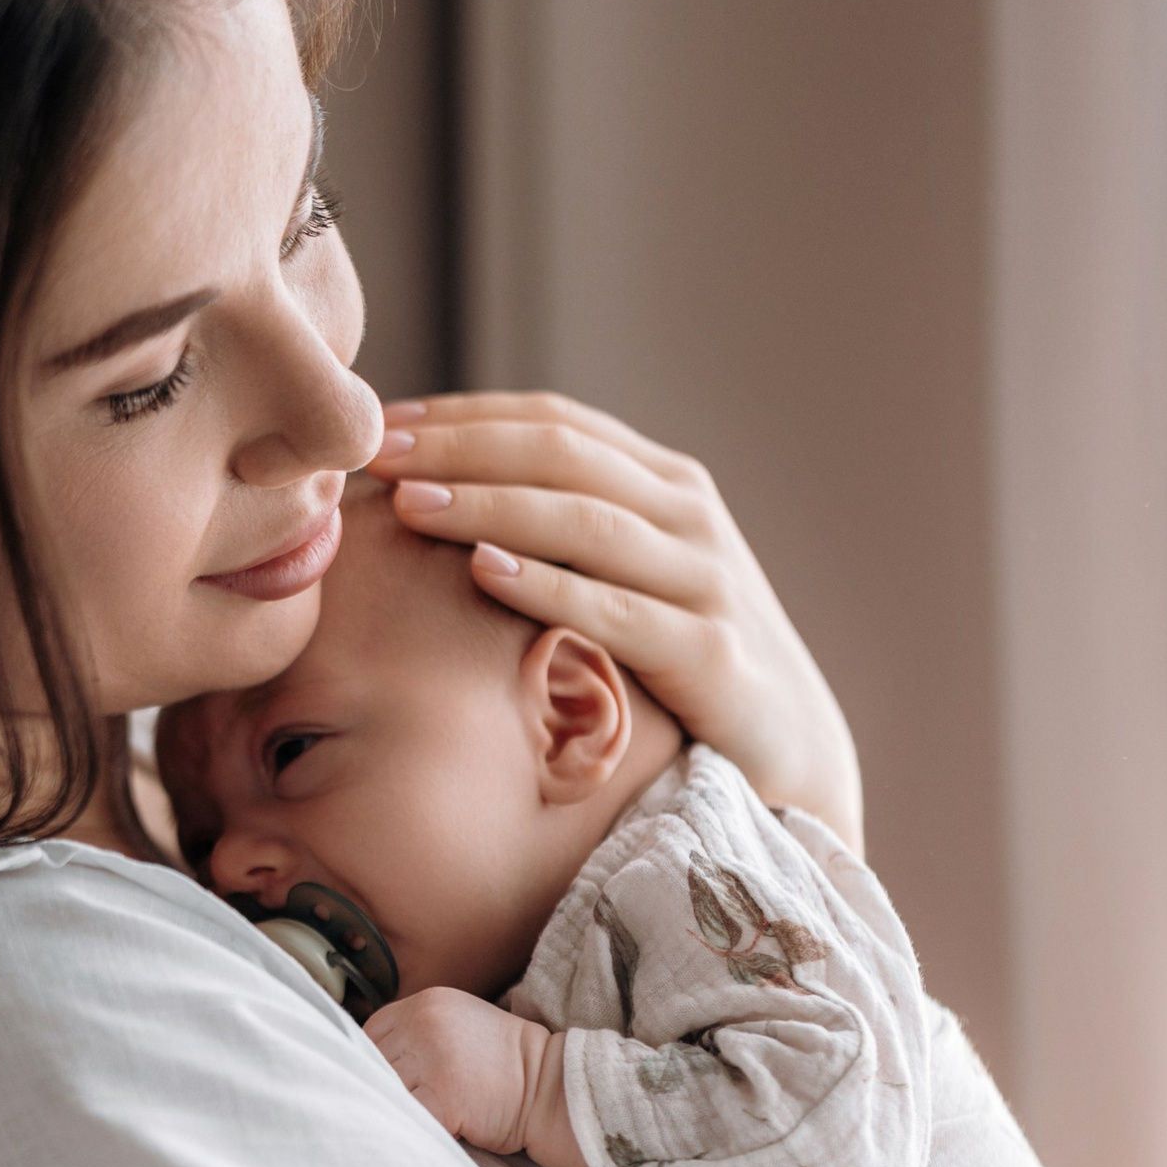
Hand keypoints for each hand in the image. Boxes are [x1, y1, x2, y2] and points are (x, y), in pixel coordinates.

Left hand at [367, 993, 582, 1166]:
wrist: (552, 1087)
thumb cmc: (505, 1066)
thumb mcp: (457, 1026)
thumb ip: (417, 1033)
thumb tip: (370, 1060)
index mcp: (426, 1002)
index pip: (370, 1033)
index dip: (373, 1061)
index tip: (389, 1081)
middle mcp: (425, 1023)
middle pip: (373, 1062)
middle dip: (385, 1086)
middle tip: (409, 1103)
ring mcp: (432, 1059)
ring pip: (386, 1091)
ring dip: (399, 1108)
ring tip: (423, 1116)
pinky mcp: (442, 1097)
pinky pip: (406, 1116)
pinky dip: (412, 1127)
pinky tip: (433, 1129)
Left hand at [372, 392, 863, 849]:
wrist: (789, 752)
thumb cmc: (682, 659)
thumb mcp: (631, 576)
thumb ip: (566, 530)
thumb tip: (445, 494)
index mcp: (665, 484)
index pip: (556, 422)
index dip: (466, 415)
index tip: (383, 422)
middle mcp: (689, 516)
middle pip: (563, 457)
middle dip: (462, 447)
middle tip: (377, 453)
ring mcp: (705, 580)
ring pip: (585, 521)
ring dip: (490, 505)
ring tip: (411, 503)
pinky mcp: (710, 653)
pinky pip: (617, 610)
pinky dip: (548, 585)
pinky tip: (483, 571)